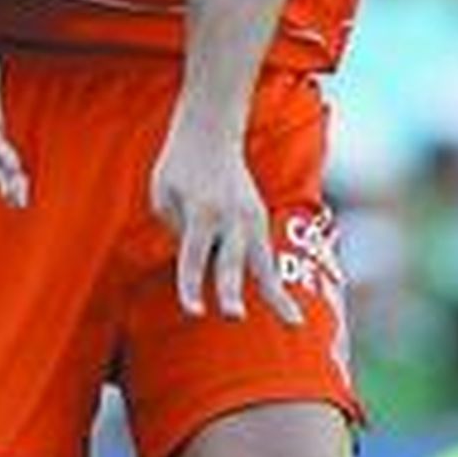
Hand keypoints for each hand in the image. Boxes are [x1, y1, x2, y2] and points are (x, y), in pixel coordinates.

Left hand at [150, 118, 299, 322]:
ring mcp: (250, 218)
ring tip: (294, 324)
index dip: (191, 286)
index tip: (195, 312)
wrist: (210, 132)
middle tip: (235, 316)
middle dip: (231, 289)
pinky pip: (266, 259)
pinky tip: (288, 313)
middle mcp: (230, 217)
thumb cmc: (179, 167)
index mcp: (201, 211)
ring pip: (263, 264)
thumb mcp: (163, 195)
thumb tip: (198, 262)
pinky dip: (275, 285)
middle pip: (231, 261)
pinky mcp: (259, 220)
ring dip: (276, 295)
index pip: (192, 257)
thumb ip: (177, 231)